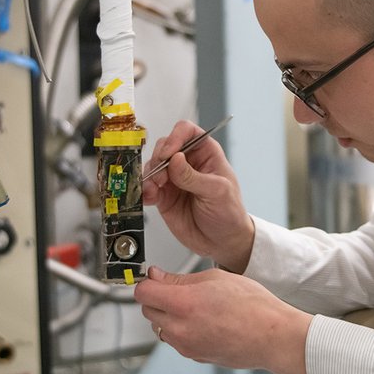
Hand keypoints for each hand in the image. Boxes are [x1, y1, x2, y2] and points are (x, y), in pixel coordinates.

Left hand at [135, 266, 310, 373]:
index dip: (148, 282)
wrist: (272, 336)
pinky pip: (176, 340)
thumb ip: (179, 278)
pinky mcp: (194, 356)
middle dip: (158, 298)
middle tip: (178, 290)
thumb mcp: (215, 278)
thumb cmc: (253, 306)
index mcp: (182, 304)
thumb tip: (157, 276)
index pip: (142, 292)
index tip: (155, 278)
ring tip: (195, 307)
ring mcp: (185, 346)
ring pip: (160, 327)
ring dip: (168, 316)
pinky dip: (182, 330)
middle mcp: (179, 328)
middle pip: (147, 310)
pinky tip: (204, 321)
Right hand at [142, 120, 254, 273]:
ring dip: (150, 175)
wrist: (222, 242)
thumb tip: (175, 159)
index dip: (176, 137)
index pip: (187, 131)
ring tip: (156, 189)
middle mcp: (187, 162)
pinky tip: (149, 197)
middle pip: (164, 146)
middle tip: (162, 176)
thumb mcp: (217, 192)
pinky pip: (147, 187)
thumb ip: (193, 177)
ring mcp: (174, 179)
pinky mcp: (163, 196)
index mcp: (206, 153)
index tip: (170, 153)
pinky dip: (144, 190)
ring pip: (152, 165)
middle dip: (159, 158)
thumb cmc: (229, 213)